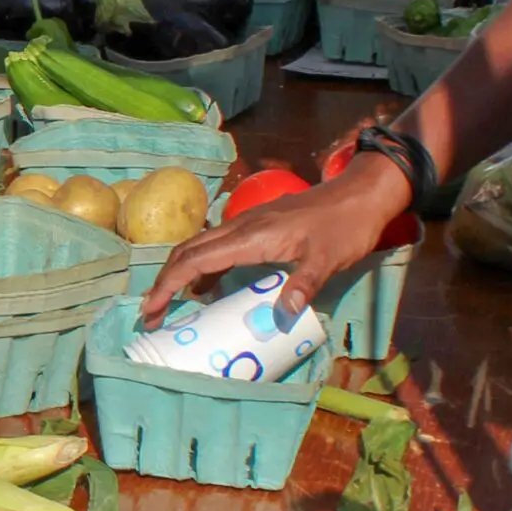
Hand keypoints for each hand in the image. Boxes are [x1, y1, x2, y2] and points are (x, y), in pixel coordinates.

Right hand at [140, 155, 410, 325]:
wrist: (359, 195)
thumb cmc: (344, 227)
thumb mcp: (329, 259)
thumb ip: (304, 284)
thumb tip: (284, 313)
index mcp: (251, 236)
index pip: (196, 260)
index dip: (169, 285)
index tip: (152, 310)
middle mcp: (240, 228)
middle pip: (188, 251)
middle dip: (165, 282)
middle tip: (153, 315)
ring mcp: (246, 225)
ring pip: (200, 247)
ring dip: (180, 274)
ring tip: (172, 306)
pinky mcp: (256, 228)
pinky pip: (217, 247)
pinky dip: (203, 269)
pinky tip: (208, 291)